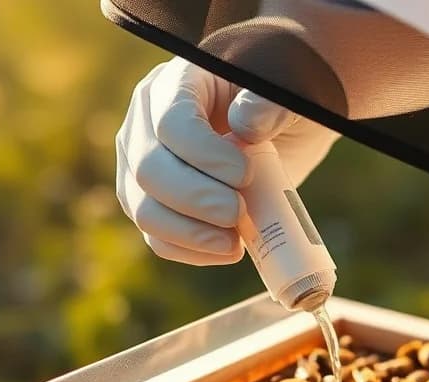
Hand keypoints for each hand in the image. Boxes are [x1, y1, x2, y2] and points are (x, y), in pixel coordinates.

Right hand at [115, 58, 338, 264]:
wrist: (279, 135)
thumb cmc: (280, 110)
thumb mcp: (288, 97)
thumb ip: (273, 105)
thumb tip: (246, 125)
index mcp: (176, 83)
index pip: (171, 123)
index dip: (205, 156)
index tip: (245, 174)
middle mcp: (144, 123)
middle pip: (148, 170)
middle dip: (197, 200)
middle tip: (239, 212)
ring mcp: (140, 166)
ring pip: (143, 209)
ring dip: (191, 233)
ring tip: (236, 240)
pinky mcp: (150, 204)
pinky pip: (156, 237)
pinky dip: (191, 251)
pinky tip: (229, 249)